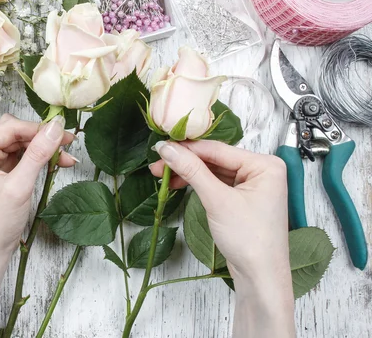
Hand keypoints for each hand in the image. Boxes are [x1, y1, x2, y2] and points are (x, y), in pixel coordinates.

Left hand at [0, 114, 75, 252]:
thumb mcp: (19, 186)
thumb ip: (37, 154)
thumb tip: (55, 128)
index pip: (10, 128)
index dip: (38, 129)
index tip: (64, 131)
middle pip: (16, 132)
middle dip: (42, 138)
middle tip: (66, 143)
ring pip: (22, 142)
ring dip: (44, 148)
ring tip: (65, 157)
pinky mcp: (1, 168)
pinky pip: (23, 154)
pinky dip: (39, 157)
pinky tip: (56, 162)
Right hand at [150, 140, 289, 280]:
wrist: (260, 277)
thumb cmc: (250, 240)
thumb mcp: (217, 201)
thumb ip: (192, 171)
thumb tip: (168, 149)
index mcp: (265, 165)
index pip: (218, 149)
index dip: (187, 148)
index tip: (161, 146)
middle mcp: (261, 170)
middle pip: (215, 159)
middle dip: (185, 162)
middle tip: (157, 163)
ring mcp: (252, 185)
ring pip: (212, 171)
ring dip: (188, 173)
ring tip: (162, 175)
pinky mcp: (241, 198)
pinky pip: (216, 183)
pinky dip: (197, 183)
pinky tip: (178, 183)